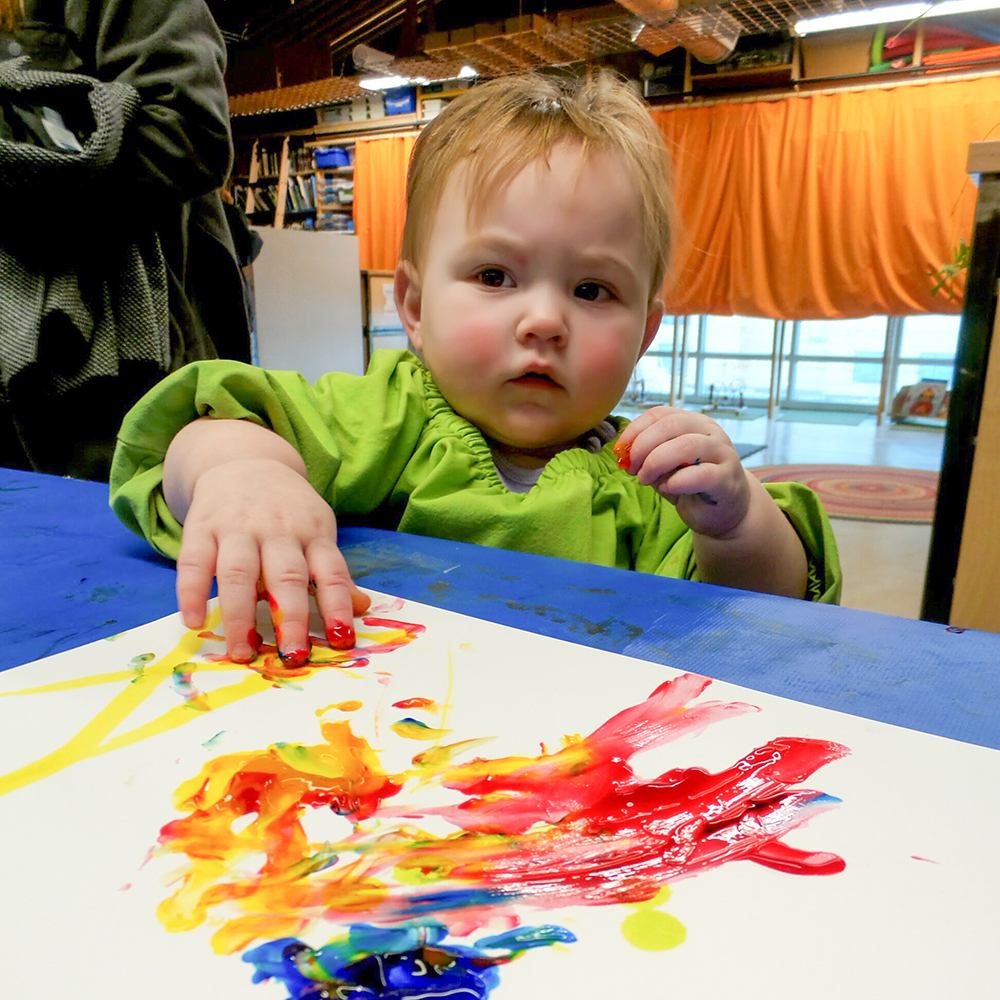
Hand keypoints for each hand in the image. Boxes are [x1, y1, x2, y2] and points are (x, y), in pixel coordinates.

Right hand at [174, 457, 369, 663]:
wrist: (244, 460)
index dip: (338, 606)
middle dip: (291, 617)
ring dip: (240, 614)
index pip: (330, 573)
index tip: (341, 641)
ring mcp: (237, 527)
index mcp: (313, 532)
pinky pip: (194, 562)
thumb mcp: (318, 532)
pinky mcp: (201, 526)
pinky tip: (194, 620)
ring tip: (242, 651)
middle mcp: (278, 529)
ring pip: (239, 572)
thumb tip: (361, 609)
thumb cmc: (288, 511)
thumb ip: (333, 573)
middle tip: (292, 656)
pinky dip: (192, 592)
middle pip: (286, 576)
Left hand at [613, 406, 751, 537]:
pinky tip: (668, 489)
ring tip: (646, 479)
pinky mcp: (727, 479)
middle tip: (632, 469)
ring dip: (656, 463)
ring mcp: (722, 454)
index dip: (634, 430)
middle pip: (671, 425)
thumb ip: (648, 455)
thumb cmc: (691, 485)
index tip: (620, 451)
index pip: (660, 413)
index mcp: (693, 422)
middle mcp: (710, 432)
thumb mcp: (664, 466)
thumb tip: (624, 453)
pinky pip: (700, 474)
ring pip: (686, 445)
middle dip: (642, 446)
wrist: (724, 512)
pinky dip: (676, 482)